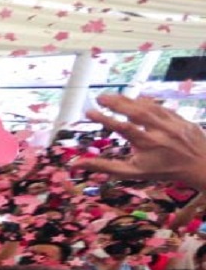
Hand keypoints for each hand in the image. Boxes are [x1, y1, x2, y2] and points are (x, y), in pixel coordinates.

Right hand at [80, 94, 205, 191]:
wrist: (200, 165)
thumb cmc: (163, 170)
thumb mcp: (133, 172)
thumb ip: (106, 167)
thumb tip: (77, 164)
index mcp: (148, 145)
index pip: (123, 128)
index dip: (105, 119)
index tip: (89, 112)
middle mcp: (161, 131)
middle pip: (136, 112)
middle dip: (116, 103)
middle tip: (99, 97)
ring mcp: (173, 122)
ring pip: (148, 106)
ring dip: (129, 99)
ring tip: (112, 96)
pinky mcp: (180, 117)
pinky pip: (161, 106)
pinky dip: (146, 101)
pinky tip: (134, 99)